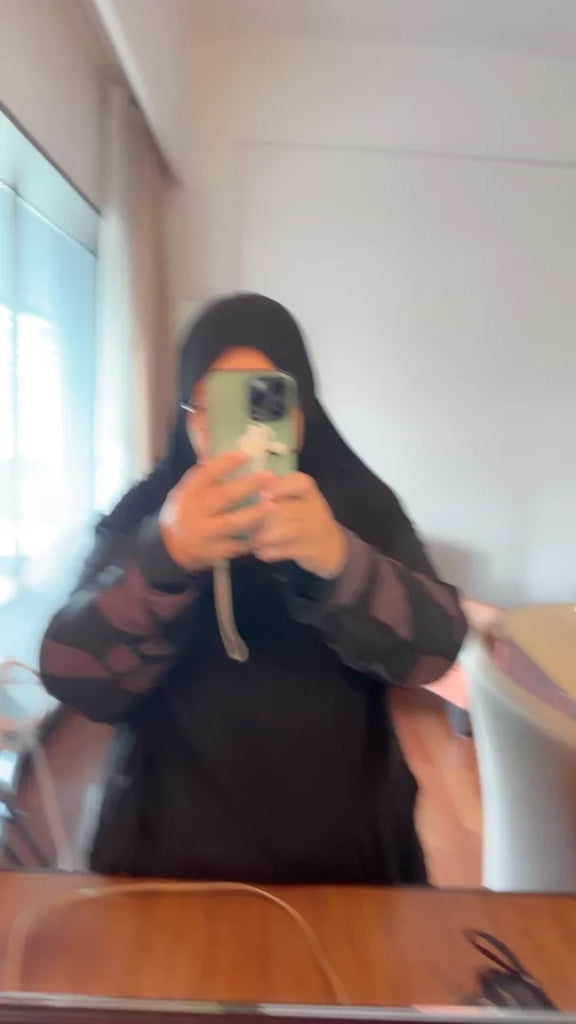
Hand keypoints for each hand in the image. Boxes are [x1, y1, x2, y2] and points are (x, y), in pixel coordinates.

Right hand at [160, 452, 271, 570]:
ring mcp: (203, 533)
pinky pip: (235, 545)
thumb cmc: (184, 512)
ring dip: (254, 513)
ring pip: (232, 522)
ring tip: (273, 505)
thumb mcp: (186, 492)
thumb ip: (205, 478)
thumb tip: (233, 456)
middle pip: (224, 496)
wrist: (169, 547)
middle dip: (248, 485)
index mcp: (189, 492)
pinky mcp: (212, 552)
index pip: (206, 473)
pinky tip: (264, 532)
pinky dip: (250, 540)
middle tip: (269, 476)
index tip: (246, 455)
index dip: (226, 463)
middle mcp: (195, 511)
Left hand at [254, 472, 347, 578]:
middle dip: (260, 518)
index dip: (278, 487)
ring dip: (262, 537)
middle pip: (283, 509)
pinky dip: (268, 552)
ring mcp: (313, 530)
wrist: (331, 547)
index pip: (298, 481)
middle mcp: (314, 508)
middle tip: (247, 525)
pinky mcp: (309, 550)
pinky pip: (283, 550)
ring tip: (253, 540)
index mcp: (309, 491)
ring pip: (282, 531)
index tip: (262, 495)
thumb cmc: (305, 519)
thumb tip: (255, 489)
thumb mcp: (298, 500)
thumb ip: (279, 492)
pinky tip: (261, 552)